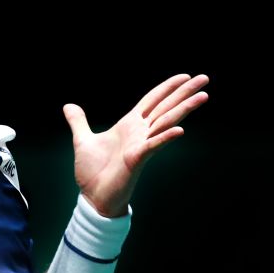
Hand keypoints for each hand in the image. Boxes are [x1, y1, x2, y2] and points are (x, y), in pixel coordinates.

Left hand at [64, 74, 208, 216]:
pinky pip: (153, 146)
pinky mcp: (137, 159)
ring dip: (183, 109)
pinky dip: (165, 137)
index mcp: (129, 125)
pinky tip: (180, 130)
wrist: (93, 197)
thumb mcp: (82, 140)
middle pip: (165, 107)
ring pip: (166, 122)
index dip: (167, 88)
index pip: (151, 101)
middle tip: (205, 78)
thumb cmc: (92, 172)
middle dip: (184, 92)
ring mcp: (141, 145)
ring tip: (202, 96)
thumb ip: (78, 122)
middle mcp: (139, 133)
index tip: (184, 76)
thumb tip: (68, 106)